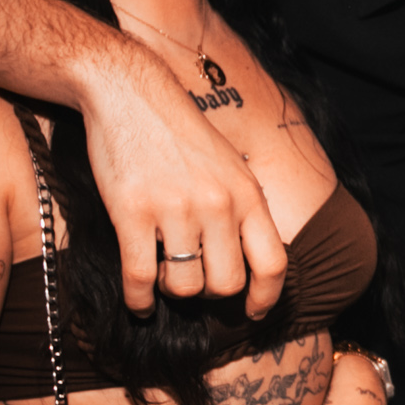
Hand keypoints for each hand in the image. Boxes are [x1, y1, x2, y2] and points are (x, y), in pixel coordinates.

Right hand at [76, 40, 286, 317]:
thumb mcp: (230, 166)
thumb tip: (250, 263)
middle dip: (210, 294)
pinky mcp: (132, 212)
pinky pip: (141, 278)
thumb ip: (243, 209)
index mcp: (248, 194)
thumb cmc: (180, 133)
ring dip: (172, 291)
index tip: (253, 313)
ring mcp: (175, 209)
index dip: (266, 298)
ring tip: (163, 273)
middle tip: (194, 280)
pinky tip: (139, 302)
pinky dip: (139, 300)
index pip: (274, 264)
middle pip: (226, 285)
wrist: (130, 91)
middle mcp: (218, 204)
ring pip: (184, 287)